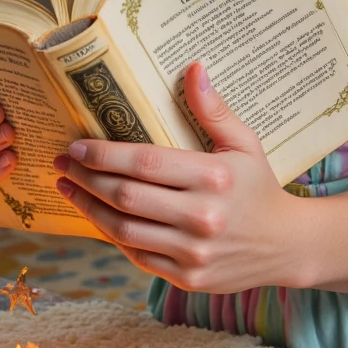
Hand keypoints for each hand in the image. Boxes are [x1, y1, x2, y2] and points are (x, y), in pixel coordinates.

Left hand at [54, 62, 307, 292]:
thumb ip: (214, 109)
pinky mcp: (188, 279)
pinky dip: (112, 237)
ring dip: (89, 208)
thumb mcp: (244, 143)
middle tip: (62, 164)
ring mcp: (194, 252)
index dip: (104, 155)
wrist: (285, 245)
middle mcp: (202, 216)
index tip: (76, 146)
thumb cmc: (258, 186)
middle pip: (126, 196)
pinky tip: (97, 217)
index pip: (145, 163)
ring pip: (123, 230)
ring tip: (68, 189)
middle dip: (86, 179)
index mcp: (213, 177)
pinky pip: (137, 256)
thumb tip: (193, 68)